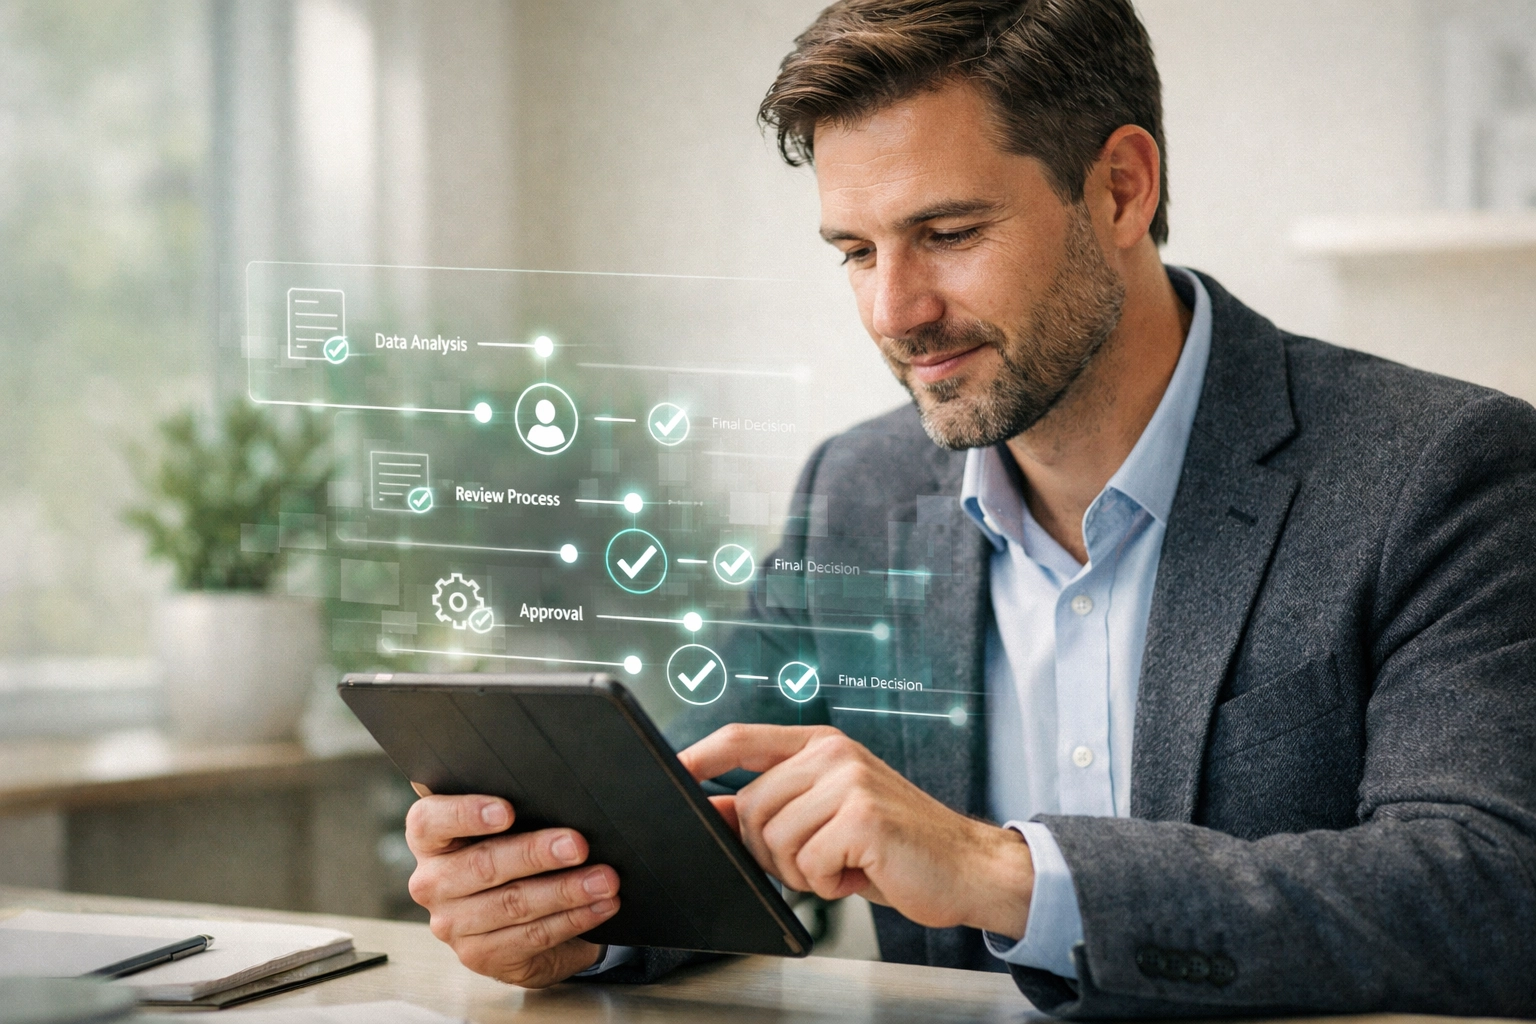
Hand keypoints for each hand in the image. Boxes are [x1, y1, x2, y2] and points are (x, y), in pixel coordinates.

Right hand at [404, 791, 619, 986]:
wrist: (513, 918)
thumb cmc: (511, 854)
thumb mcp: (505, 828)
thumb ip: (516, 808)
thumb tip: (561, 794)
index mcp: (429, 839)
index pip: (430, 821)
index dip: (467, 814)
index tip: (508, 811)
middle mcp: (432, 882)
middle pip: (483, 864)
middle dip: (536, 853)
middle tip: (578, 845)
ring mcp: (452, 924)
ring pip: (513, 904)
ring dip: (566, 890)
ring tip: (604, 879)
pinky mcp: (480, 956)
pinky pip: (533, 935)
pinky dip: (574, 918)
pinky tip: (601, 905)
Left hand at [678, 724, 1033, 938]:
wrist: (969, 867)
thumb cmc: (897, 846)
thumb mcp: (829, 816)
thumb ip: (774, 805)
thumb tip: (710, 810)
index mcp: (822, 746)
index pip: (742, 738)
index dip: (700, 756)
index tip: (674, 772)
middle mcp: (833, 754)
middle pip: (748, 808)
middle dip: (769, 853)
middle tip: (818, 861)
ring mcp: (848, 781)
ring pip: (773, 840)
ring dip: (802, 872)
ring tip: (843, 864)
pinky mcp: (861, 816)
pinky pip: (807, 864)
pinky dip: (829, 883)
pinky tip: (860, 873)